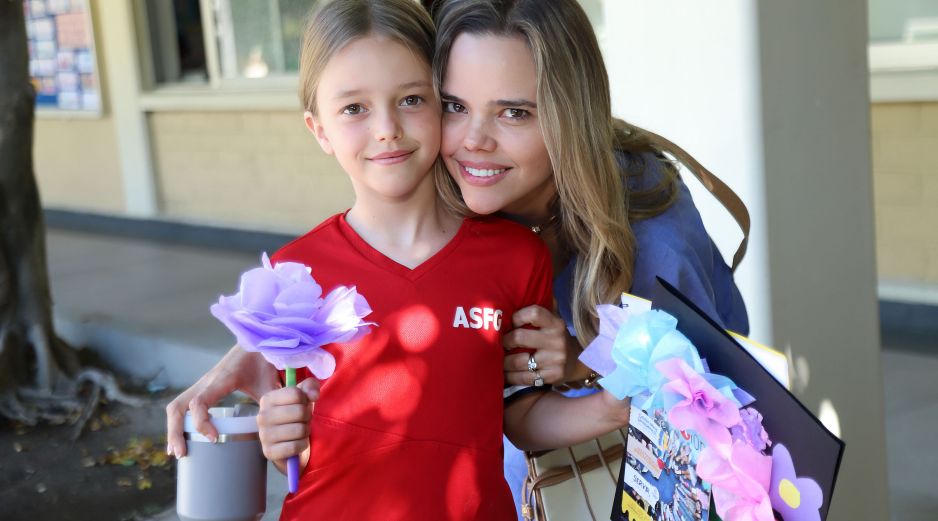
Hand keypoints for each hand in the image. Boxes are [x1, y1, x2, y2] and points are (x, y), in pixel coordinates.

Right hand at [165, 345, 279, 457]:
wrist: (258, 342)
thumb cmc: (263, 362)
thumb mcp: (268, 382)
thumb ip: (270, 402)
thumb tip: (274, 427)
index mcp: (222, 379)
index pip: (200, 402)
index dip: (201, 422)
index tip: (213, 438)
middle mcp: (207, 382)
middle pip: (178, 407)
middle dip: (175, 431)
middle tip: (181, 454)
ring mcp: (202, 385)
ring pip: (177, 406)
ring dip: (173, 429)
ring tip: (177, 452)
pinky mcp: (203, 388)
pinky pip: (183, 405)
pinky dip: (178, 423)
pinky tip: (182, 441)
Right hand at [257, 378, 319, 468]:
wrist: (289, 444)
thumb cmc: (296, 417)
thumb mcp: (304, 398)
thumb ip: (310, 387)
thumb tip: (314, 395)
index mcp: (267, 399)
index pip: (296, 394)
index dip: (306, 400)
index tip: (302, 406)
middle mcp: (262, 416)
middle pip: (299, 411)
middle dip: (307, 418)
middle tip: (302, 421)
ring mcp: (263, 435)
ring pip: (299, 430)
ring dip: (305, 432)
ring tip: (299, 432)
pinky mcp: (269, 452)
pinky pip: (295, 446)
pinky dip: (302, 445)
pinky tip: (297, 444)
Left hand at [503, 305, 573, 385]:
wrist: (578, 362)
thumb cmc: (556, 337)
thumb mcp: (554, 320)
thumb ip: (543, 305)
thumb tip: (527, 286)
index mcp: (555, 323)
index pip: (533, 313)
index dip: (517, 316)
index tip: (510, 322)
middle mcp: (557, 341)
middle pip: (520, 338)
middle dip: (504, 341)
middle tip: (498, 343)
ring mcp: (555, 360)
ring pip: (519, 361)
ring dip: (503, 362)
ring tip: (496, 359)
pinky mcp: (552, 376)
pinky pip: (524, 378)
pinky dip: (510, 376)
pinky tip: (504, 374)